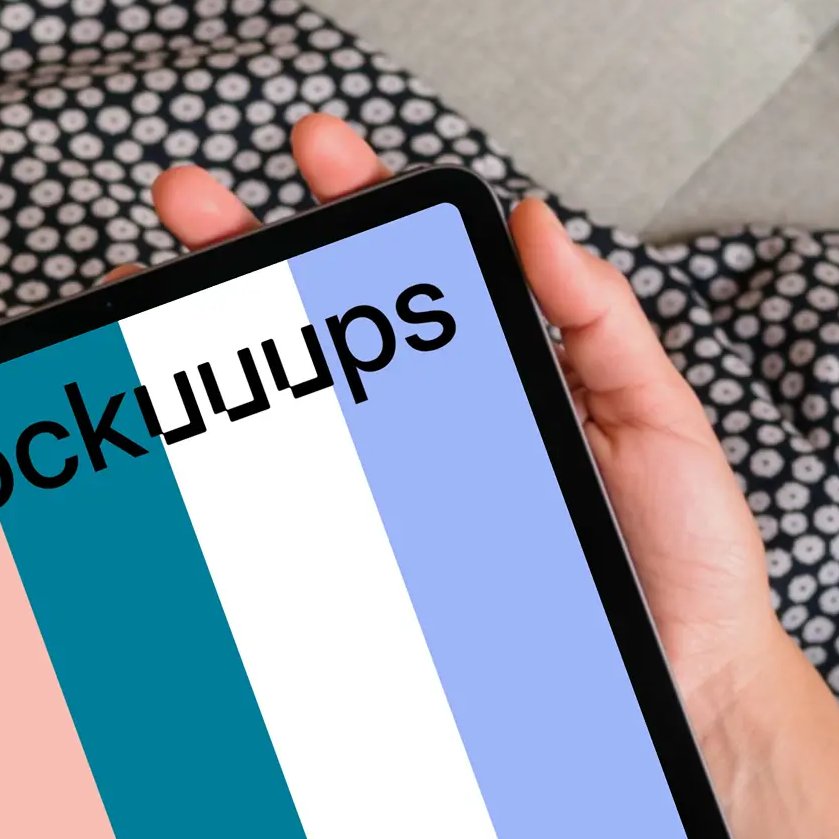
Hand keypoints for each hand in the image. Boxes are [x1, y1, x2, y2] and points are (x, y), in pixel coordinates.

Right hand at [149, 115, 810, 760]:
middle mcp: (429, 424)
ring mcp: (393, 497)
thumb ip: (600, 319)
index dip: (357, 198)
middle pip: (317, 317)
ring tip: (150, 288)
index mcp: (493, 369)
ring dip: (211, 338)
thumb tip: (534, 220)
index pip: (409, 267)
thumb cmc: (682, 556)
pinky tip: (178, 440)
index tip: (318, 148)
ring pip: (286, 405)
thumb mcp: (657, 418)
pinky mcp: (377, 571)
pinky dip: (221, 472)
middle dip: (243, 245)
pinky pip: (289, 513)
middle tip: (189, 198)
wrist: (688, 690)